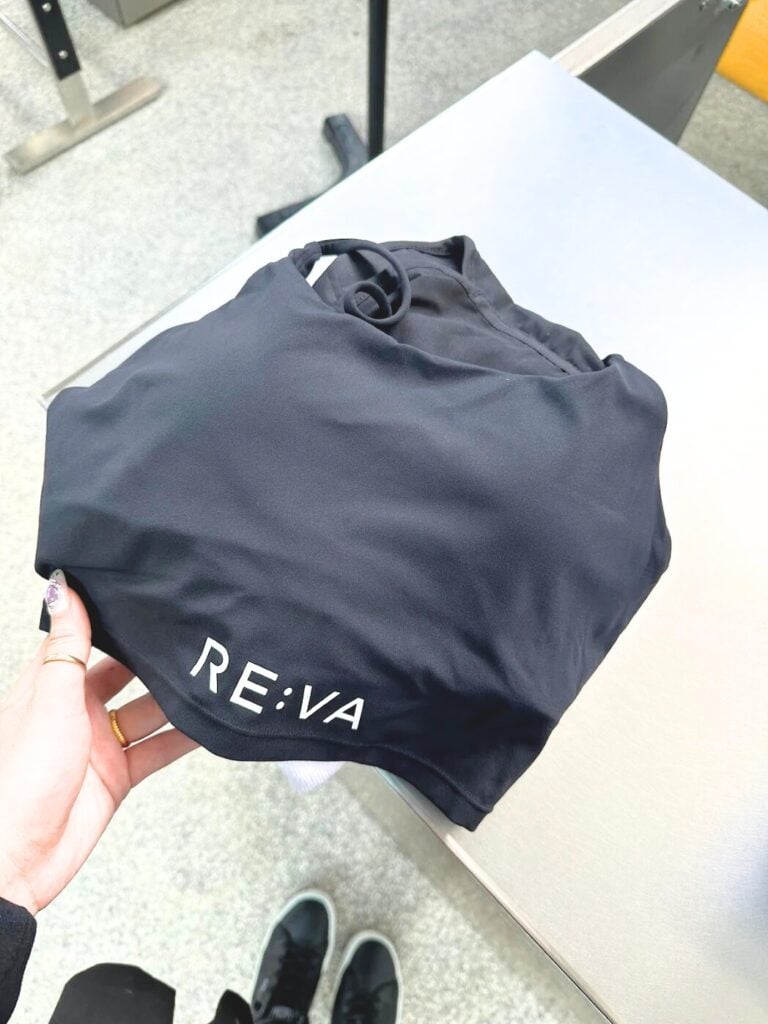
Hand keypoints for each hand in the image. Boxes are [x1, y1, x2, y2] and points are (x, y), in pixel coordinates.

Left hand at [0, 569, 197, 914]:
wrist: (16, 861)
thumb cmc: (17, 779)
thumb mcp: (48, 699)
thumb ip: (67, 646)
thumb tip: (62, 588)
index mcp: (48, 685)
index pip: (83, 639)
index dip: (112, 619)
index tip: (144, 595)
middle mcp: (73, 711)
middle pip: (123, 673)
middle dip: (153, 658)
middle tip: (189, 636)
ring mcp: (97, 745)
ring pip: (147, 711)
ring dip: (174, 698)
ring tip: (206, 676)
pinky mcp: (116, 777)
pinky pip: (158, 749)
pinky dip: (183, 738)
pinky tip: (207, 723)